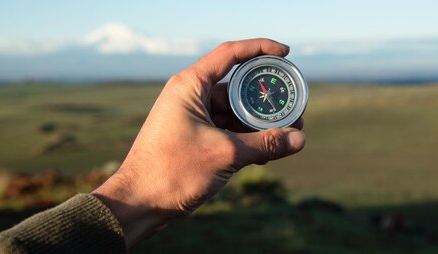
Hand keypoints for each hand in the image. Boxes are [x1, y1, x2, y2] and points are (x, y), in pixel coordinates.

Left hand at [92, 38, 304, 246]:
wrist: (137, 203)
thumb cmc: (171, 172)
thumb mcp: (225, 154)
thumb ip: (265, 144)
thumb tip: (300, 139)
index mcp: (190, 86)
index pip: (231, 54)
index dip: (261, 48)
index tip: (286, 53)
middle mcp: (190, 96)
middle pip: (237, 86)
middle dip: (266, 97)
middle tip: (293, 106)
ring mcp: (192, 117)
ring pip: (234, 111)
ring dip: (258, 122)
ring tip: (286, 133)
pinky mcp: (194, 137)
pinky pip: (227, 129)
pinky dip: (246, 137)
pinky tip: (266, 152)